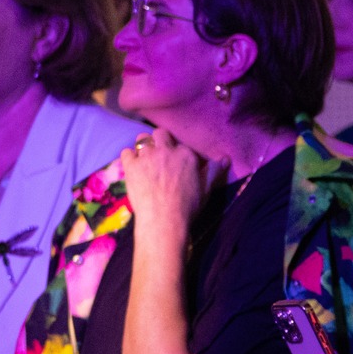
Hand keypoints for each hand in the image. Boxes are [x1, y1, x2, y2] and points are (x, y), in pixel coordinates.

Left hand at [118, 129, 219, 244]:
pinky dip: (130, 157)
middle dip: (160, 140)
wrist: (164, 220)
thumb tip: (226, 158)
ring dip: (144, 146)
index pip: (182, 145)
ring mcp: (146, 157)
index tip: (178, 162)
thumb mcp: (206, 189)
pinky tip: (134, 167)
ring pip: (142, 139)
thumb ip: (214, 171)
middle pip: (160, 133)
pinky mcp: (131, 166)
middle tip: (161, 154)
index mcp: (186, 155)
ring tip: (146, 158)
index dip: (179, 153)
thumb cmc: (188, 206)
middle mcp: (166, 151)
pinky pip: (126, 152)